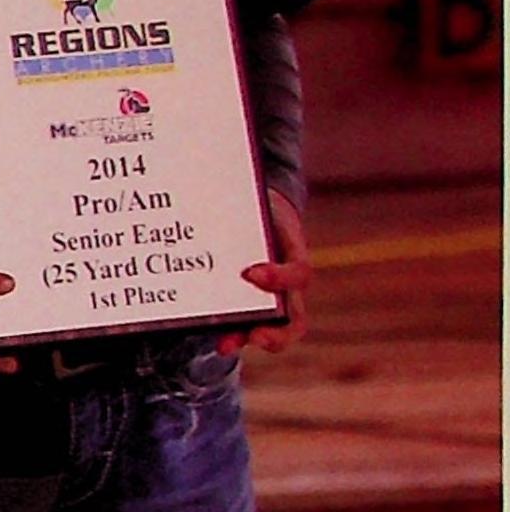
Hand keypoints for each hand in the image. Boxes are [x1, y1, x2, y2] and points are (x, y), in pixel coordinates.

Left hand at [216, 188, 310, 355]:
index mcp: (292, 251)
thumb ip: (252, 193)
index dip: (279, 278)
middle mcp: (287, 281)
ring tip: (224, 344)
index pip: (299, 273)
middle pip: (295, 321)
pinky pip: (248, 322)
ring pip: (275, 330)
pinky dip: (232, 331)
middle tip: (255, 335)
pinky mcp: (251, 298)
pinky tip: (213, 333)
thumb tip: (221, 167)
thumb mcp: (260, 193)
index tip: (251, 274)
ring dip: (248, 339)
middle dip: (277, 334)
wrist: (261, 206)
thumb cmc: (259, 200)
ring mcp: (272, 295)